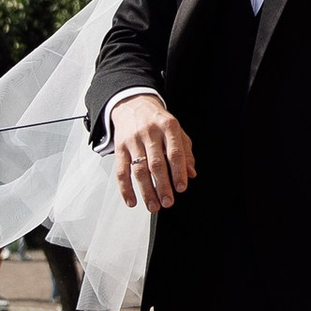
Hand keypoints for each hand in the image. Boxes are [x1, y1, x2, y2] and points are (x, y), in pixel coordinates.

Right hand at [108, 94, 194, 211]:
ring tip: (153, 206)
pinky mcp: (119, 147)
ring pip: (139, 169)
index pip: (175, 152)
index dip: (179, 171)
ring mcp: (133, 140)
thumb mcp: (176, 130)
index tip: (182, 187)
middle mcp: (150, 132)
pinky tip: (132, 201)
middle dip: (162, 186)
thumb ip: (185, 151)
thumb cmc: (158, 121)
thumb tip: (191, 173)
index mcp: (168, 126)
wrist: (133, 104)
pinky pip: (121, 171)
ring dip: (146, 191)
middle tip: (168, 202)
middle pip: (156, 163)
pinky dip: (125, 189)